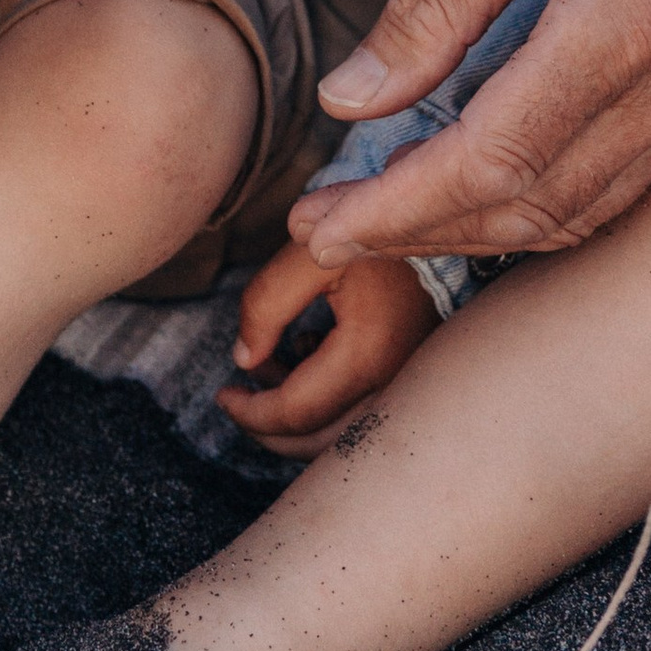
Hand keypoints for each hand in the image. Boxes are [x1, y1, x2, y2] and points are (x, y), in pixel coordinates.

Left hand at [214, 241, 436, 458]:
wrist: (427, 209)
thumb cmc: (364, 224)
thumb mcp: (305, 255)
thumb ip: (265, 305)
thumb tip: (244, 360)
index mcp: (367, 356)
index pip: (297, 413)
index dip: (251, 413)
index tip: (223, 395)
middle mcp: (395, 380)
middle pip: (321, 441)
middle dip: (270, 431)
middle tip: (237, 403)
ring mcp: (410, 378)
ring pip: (344, 433)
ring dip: (298, 418)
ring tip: (268, 371)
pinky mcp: (414, 368)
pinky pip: (365, 408)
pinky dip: (326, 400)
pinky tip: (308, 351)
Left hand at [297, 0, 650, 270]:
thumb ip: (435, 0)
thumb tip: (352, 100)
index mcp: (630, 18)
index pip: (495, 158)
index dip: (398, 206)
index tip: (318, 224)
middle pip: (534, 205)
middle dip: (419, 232)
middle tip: (324, 232)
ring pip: (579, 213)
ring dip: (475, 229)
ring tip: (381, 215)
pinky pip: (621, 187)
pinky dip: (539, 201)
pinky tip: (477, 185)